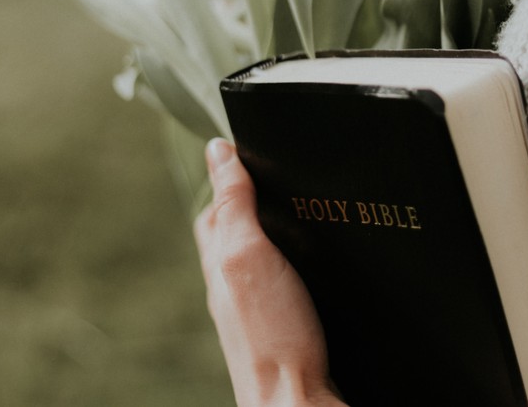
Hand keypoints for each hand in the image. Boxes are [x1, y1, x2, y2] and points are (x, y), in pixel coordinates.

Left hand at [194, 138, 345, 406]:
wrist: (295, 397)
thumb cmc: (271, 334)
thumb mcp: (248, 255)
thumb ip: (234, 205)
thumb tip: (219, 152)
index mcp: (222, 260)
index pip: (215, 208)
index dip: (227, 177)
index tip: (243, 146)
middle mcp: (236, 282)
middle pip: (234, 229)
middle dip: (246, 199)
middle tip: (267, 172)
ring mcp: (260, 305)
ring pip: (259, 255)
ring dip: (271, 229)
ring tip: (293, 208)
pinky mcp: (287, 322)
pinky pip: (282, 279)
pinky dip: (292, 260)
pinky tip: (312, 262)